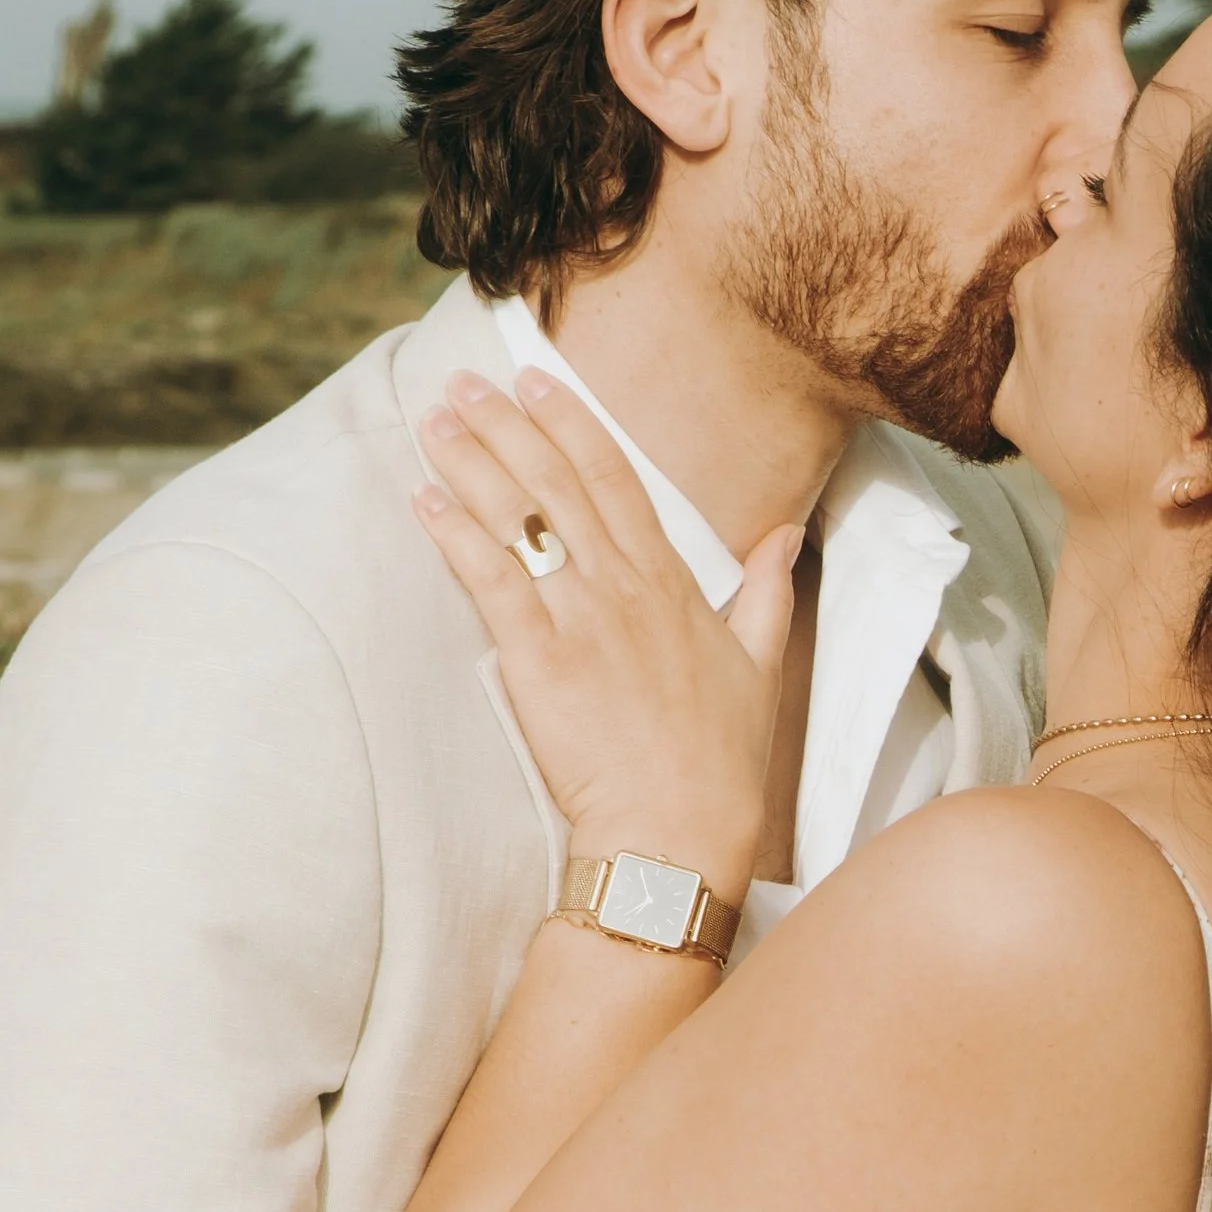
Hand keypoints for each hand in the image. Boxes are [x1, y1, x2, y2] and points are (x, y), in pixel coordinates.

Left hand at [415, 371, 799, 897]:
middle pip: (558, 483)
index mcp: (671, 583)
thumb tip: (785, 536)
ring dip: (473, 463)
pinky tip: (426, 501)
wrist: (679, 830)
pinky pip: (493, 581)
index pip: (617, 479)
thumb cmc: (718, 761)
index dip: (572, 423)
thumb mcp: (762, 665)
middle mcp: (626, 587)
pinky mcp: (542, 659)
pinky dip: (457, 536)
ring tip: (434, 421)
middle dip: (508, 424)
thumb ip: (767, 592)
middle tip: (465, 380)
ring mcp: (584, 619)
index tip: (537, 382)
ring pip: (522, 519)